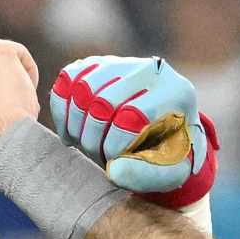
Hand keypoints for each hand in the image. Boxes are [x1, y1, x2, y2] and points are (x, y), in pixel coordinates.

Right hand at [49, 56, 217, 205]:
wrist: (164, 133)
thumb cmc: (169, 155)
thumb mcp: (171, 173)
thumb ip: (147, 176)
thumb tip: (113, 171)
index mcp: (177, 93)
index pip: (132, 115)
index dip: (113, 146)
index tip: (114, 162)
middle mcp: (152, 70)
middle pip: (102, 100)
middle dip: (92, 138)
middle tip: (98, 156)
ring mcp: (124, 63)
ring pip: (82, 87)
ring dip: (76, 125)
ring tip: (87, 145)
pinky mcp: (99, 63)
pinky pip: (68, 79)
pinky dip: (62, 111)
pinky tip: (72, 132)